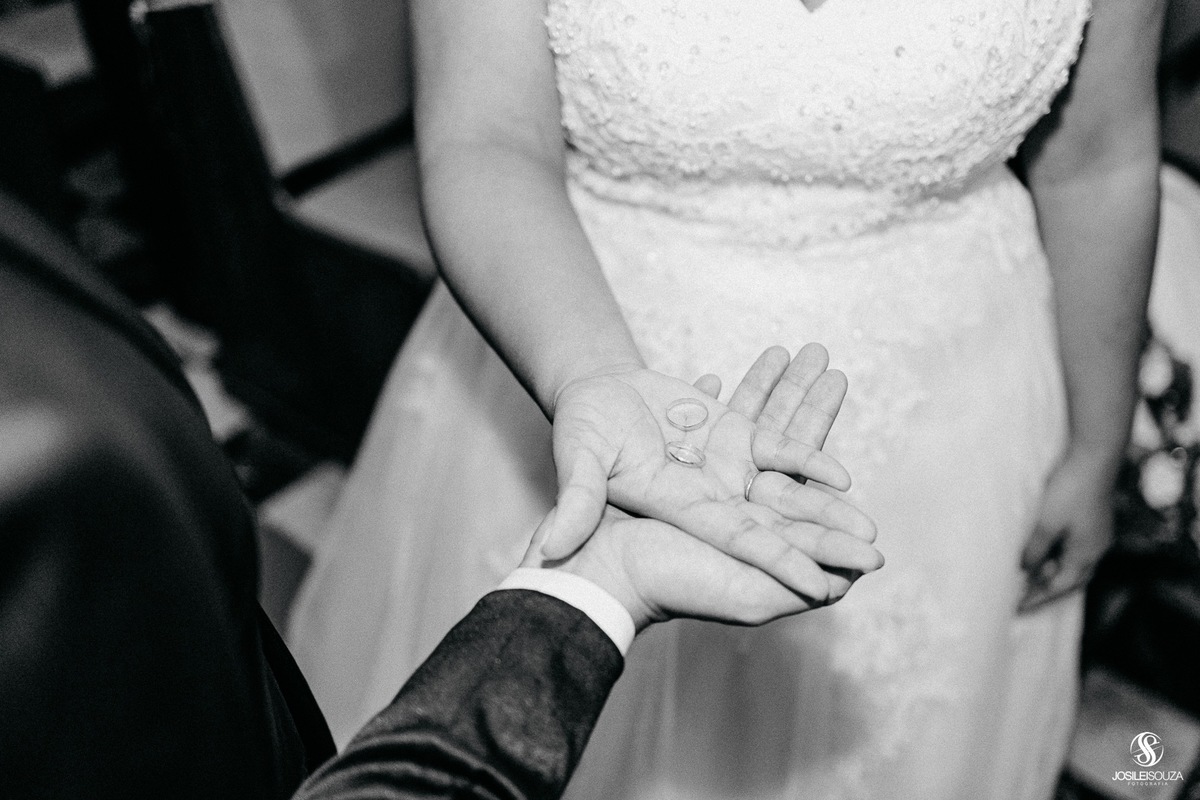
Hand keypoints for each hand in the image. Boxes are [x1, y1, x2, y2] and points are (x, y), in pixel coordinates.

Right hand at [541, 346, 876, 602]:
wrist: (584, 395)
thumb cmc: (578, 433)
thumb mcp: (578, 468)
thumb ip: (574, 502)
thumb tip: (551, 547)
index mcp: (685, 508)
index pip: (747, 544)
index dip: (790, 563)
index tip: (831, 583)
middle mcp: (711, 490)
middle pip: (780, 506)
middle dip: (825, 520)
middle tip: (874, 535)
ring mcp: (722, 457)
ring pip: (783, 451)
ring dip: (815, 428)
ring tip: (852, 422)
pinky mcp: (726, 424)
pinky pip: (768, 416)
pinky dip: (788, 399)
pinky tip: (812, 379)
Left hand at [1018, 446, 1117, 613]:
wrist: (1093, 457)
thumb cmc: (1069, 490)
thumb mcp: (1045, 524)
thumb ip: (1034, 551)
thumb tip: (1023, 570)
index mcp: (1086, 554)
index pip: (1059, 586)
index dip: (1036, 597)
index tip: (1016, 608)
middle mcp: (1096, 548)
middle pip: (1070, 579)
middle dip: (1046, 589)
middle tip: (1021, 597)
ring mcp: (1096, 533)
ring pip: (1071, 562)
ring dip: (1050, 571)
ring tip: (1025, 576)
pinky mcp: (1092, 519)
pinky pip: (1072, 547)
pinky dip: (1055, 554)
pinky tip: (1041, 550)